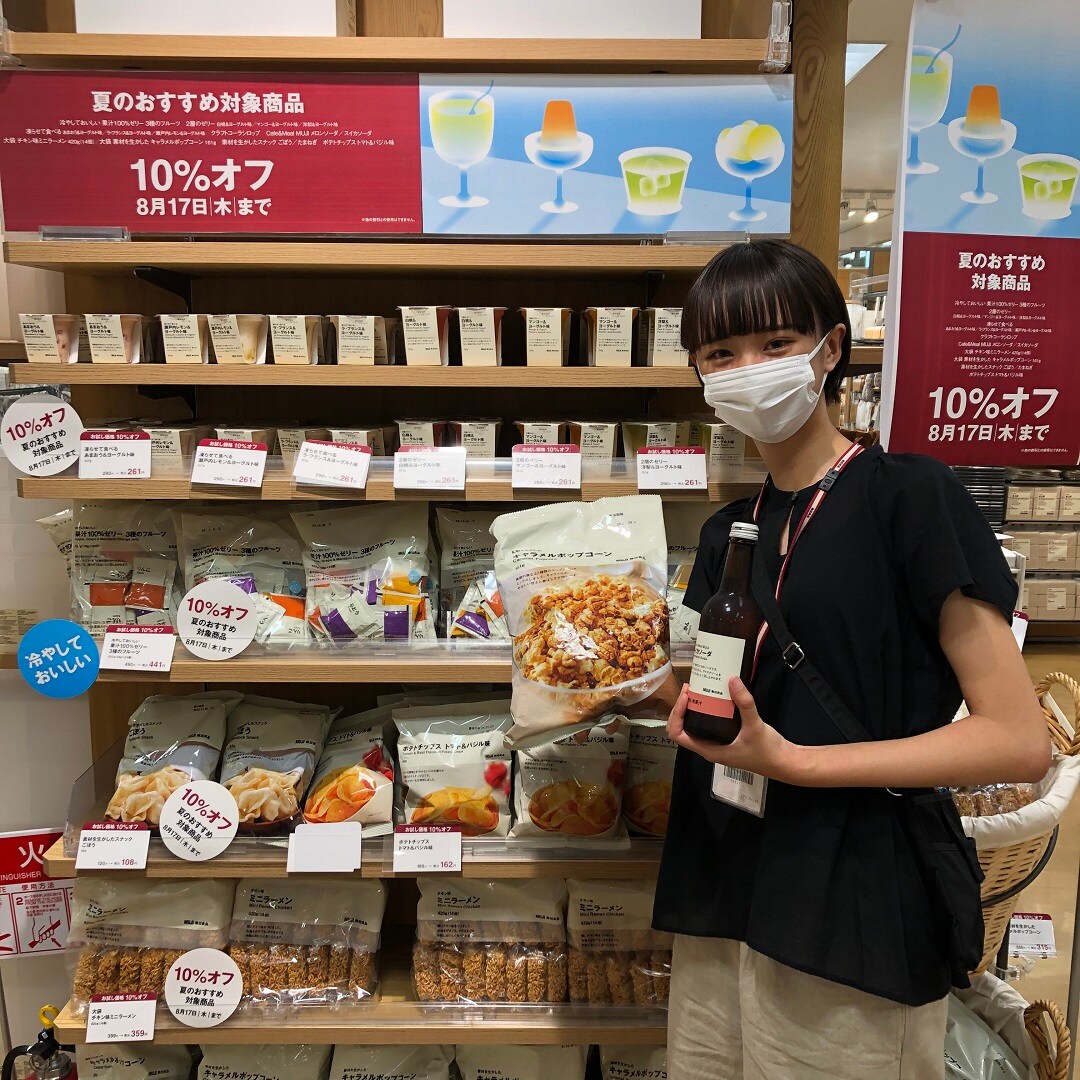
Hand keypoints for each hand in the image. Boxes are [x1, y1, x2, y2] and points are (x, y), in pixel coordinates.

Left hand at [668, 679, 802, 783]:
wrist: (784, 763)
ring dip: (693, 708)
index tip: (686, 697)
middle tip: (691, 689)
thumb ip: (744, 704)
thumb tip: (732, 681)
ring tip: (698, 689)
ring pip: (695, 725)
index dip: (676, 714)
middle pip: (683, 728)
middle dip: (682, 707)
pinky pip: (708, 723)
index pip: (678, 735)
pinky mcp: (726, 738)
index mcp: (710, 750)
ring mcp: (718, 744)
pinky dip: (706, 710)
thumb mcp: (755, 726)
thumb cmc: (768, 752)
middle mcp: (710, 748)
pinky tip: (714, 697)